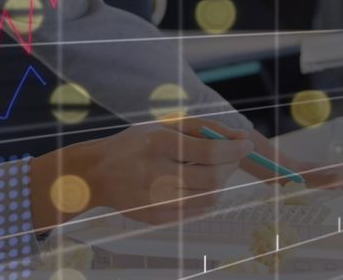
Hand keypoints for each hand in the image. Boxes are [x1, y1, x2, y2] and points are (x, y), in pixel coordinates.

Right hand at [72, 117, 252, 224]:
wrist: (97, 174)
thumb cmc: (136, 144)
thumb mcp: (163, 125)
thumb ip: (203, 128)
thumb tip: (241, 139)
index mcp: (157, 144)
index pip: (208, 152)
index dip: (233, 150)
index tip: (245, 144)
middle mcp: (156, 173)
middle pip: (212, 178)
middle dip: (230, 166)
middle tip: (232, 157)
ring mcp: (156, 200)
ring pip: (208, 197)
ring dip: (220, 182)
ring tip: (213, 169)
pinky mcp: (156, 217)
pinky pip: (196, 210)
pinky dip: (205, 196)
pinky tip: (196, 183)